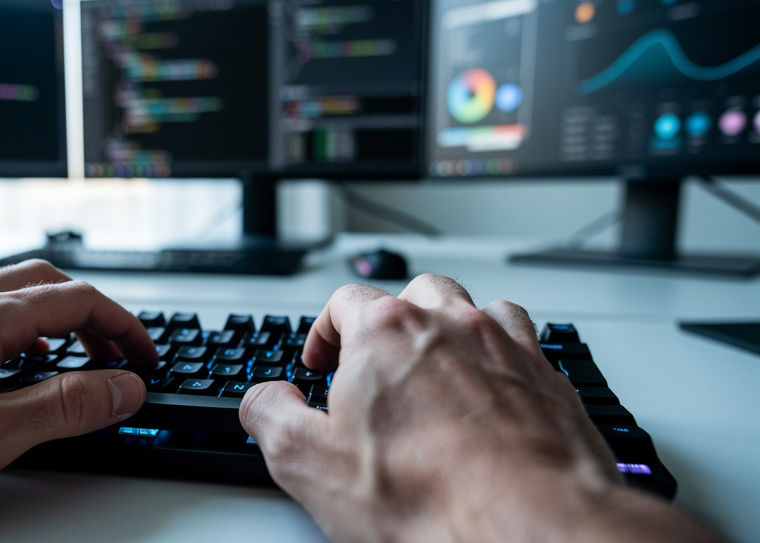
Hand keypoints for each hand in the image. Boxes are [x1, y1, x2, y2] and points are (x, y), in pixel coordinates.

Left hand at [0, 260, 156, 536]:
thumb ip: (62, 407)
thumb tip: (123, 387)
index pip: (77, 302)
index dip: (125, 328)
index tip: (147, 358)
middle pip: (49, 286)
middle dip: (96, 317)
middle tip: (120, 357)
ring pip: (13, 295)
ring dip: (57, 321)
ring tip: (75, 363)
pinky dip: (19, 331)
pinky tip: (9, 368)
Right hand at [240, 274, 720, 542]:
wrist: (530, 523)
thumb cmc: (433, 496)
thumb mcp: (308, 464)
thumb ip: (270, 416)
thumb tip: (263, 398)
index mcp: (386, 332)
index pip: (344, 302)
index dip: (325, 331)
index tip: (321, 361)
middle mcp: (450, 323)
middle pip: (413, 293)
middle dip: (390, 320)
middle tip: (376, 361)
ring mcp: (505, 346)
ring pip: (473, 308)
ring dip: (450, 328)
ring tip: (436, 367)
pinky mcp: (549, 379)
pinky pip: (523, 343)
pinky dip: (501, 356)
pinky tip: (493, 390)